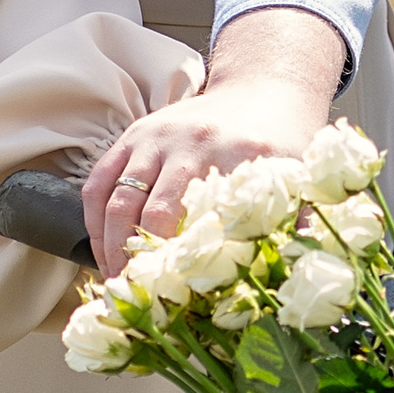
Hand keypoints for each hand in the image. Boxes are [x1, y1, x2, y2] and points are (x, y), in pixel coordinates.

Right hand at [82, 7, 345, 277]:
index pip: (205, 223)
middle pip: (154, 215)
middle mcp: (194, 144)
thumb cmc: (282, 142)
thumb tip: (293, 276)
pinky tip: (101, 255)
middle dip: (141, 265)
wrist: (264, 89)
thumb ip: (300, 225)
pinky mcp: (134, 135)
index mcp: (241, 158)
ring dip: (110, 250)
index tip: (178, 303)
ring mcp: (157, 137)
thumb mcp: (301, 178)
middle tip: (138, 303)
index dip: (186, 267)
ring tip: (115, 287)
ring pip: (118, 201)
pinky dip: (93, 223)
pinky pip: (99, 183)